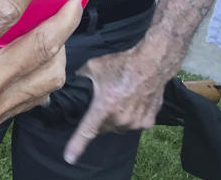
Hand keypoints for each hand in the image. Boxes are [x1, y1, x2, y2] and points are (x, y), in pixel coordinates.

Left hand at [63, 45, 166, 164]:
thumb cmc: (122, 65)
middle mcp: (120, 118)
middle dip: (99, 119)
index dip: (77, 145)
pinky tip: (131, 102)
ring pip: (118, 127)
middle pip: (103, 128)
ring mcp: (135, 122)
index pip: (87, 131)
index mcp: (104, 107)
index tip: (69, 157)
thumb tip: (74, 83)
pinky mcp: (148, 122)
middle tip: (102, 101)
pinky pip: (133, 124)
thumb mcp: (94, 67)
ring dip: (115, 119)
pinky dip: (129, 117)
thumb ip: (81, 78)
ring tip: (119, 99)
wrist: (151, 64)